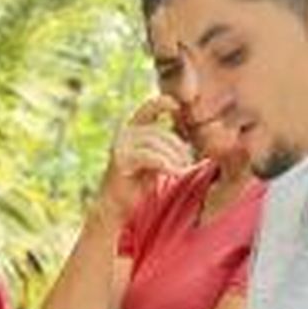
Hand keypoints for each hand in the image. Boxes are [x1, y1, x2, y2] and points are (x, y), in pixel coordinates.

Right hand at [97, 95, 193, 223]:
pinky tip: (175, 172)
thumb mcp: (157, 158)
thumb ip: (166, 144)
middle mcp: (125, 133)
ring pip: (157, 143)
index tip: (179, 110)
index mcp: (134, 127)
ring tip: (182, 170)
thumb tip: (190, 134)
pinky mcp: (120, 159)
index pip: (150, 105)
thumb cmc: (139, 183)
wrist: (117, 206)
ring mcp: (121, 145)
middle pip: (160, 131)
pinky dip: (166, 164)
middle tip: (189, 163)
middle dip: (179, 147)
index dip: (165, 103)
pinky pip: (150, 156)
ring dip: (174, 157)